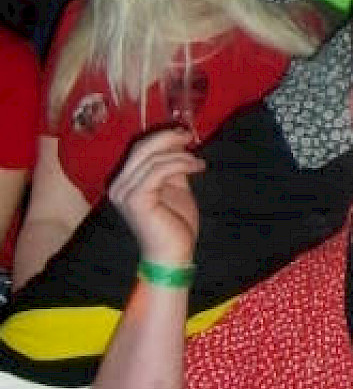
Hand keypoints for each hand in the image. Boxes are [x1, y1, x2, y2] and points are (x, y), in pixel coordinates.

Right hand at [107, 128, 204, 268]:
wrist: (172, 256)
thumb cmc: (174, 225)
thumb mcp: (174, 188)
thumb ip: (172, 166)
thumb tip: (178, 143)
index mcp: (125, 182)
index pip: (139, 149)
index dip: (161, 137)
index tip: (184, 133)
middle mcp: (119, 186)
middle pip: (141, 149)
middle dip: (168, 138)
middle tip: (189, 136)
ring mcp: (124, 193)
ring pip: (152, 158)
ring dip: (180, 155)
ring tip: (198, 162)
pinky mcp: (136, 199)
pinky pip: (158, 171)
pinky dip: (179, 164)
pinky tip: (196, 168)